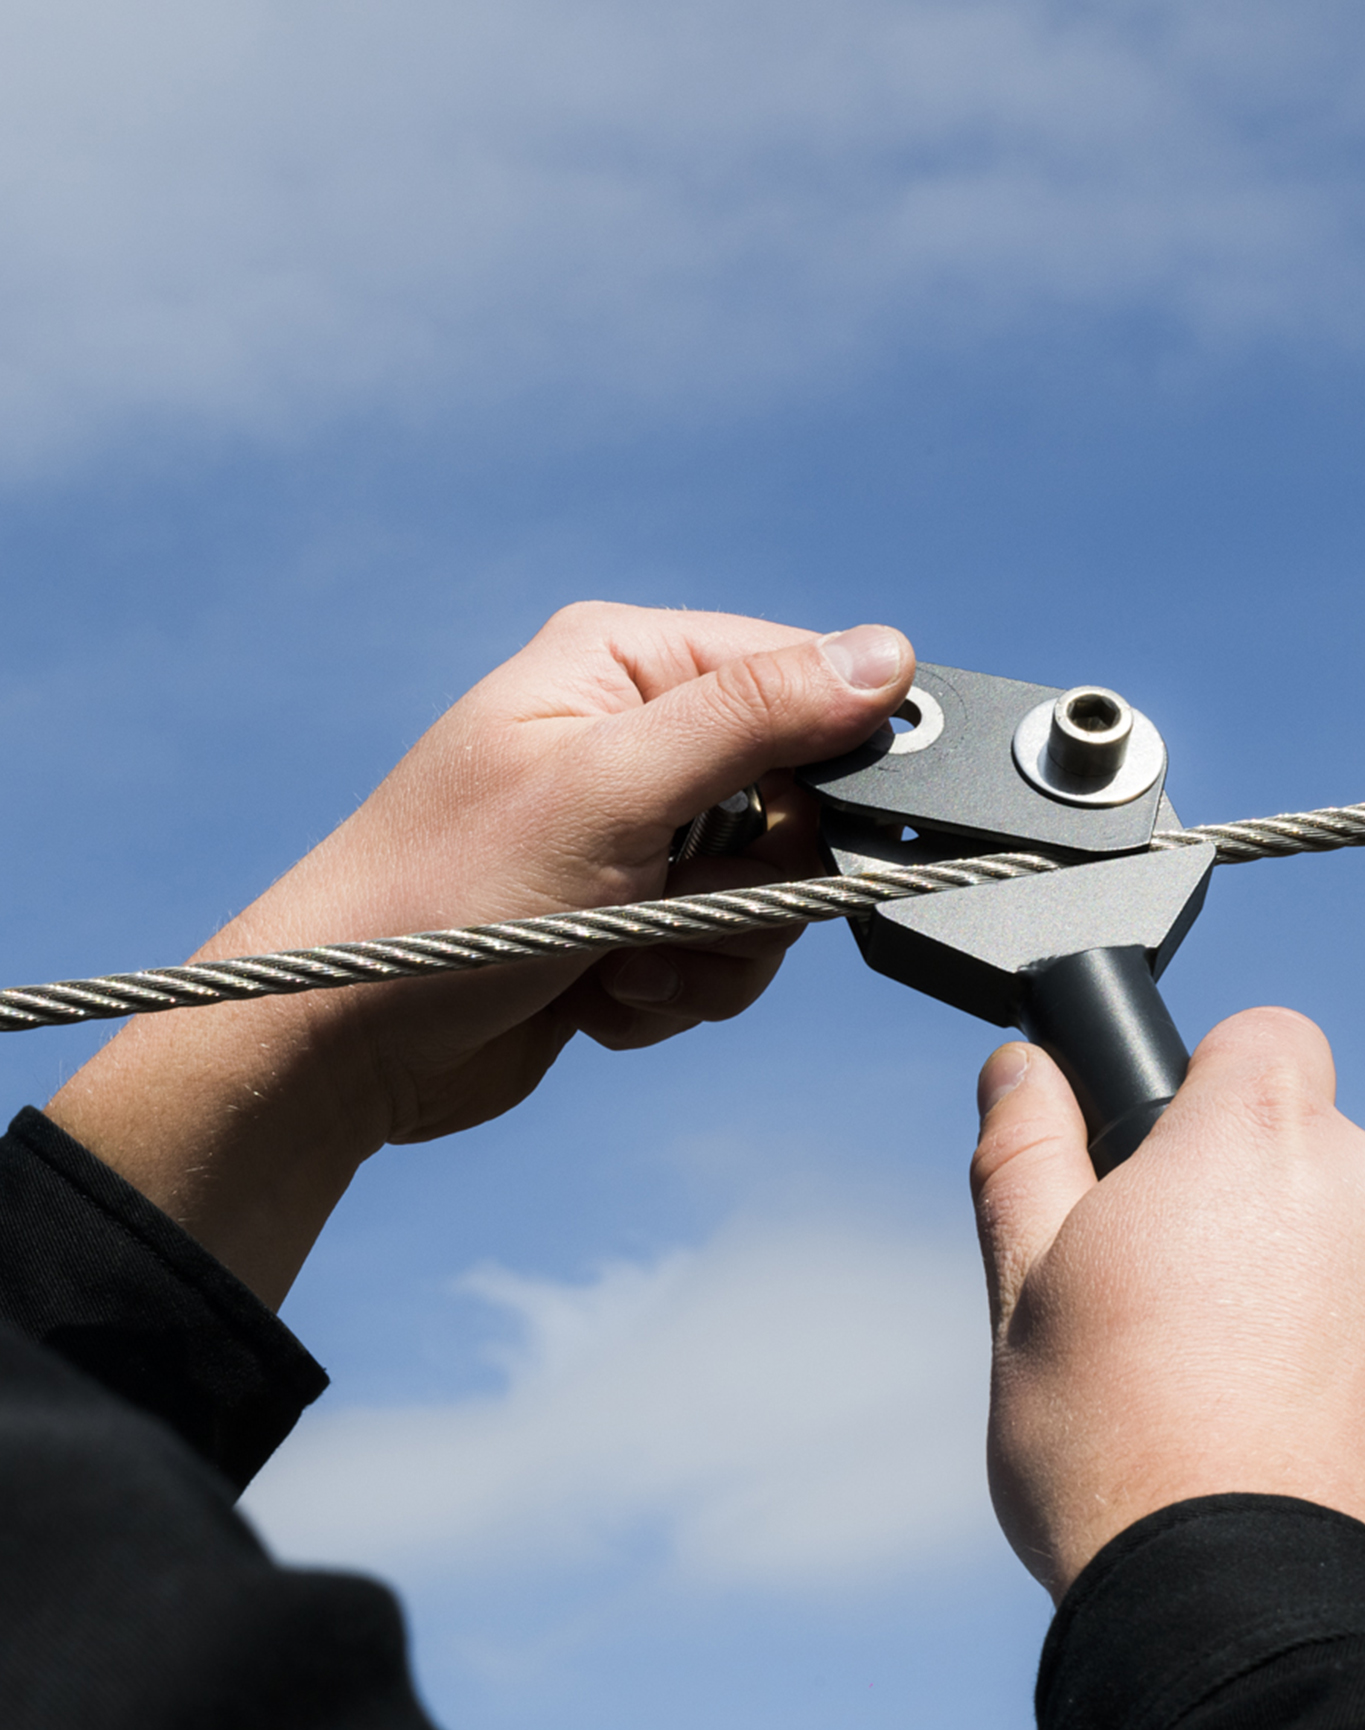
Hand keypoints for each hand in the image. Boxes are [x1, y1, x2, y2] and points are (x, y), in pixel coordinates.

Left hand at [48, 602, 913, 1306]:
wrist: (342, 1046)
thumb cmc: (442, 901)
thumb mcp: (608, 791)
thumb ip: (751, 719)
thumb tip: (888, 656)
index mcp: (622, 666)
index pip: (800, 674)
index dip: (828, 760)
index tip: (794, 831)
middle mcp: (636, 742)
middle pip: (799, 806)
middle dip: (747, 887)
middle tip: (672, 908)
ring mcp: (635, 842)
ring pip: (769, 900)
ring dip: (706, 956)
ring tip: (612, 961)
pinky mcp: (631, 927)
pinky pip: (721, 962)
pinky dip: (669, 994)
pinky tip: (593, 996)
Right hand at [971, 1007, 1364, 1599]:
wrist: (1228, 1602)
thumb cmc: (1112, 1439)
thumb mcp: (1024, 1279)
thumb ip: (1026, 1151)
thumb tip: (1021, 1069)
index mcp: (1249, 1140)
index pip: (1261, 1036)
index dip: (1200, 1086)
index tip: (1154, 1163)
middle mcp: (1360, 1189)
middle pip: (1307, 1140)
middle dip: (1243, 1187)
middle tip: (1161, 1285)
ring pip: (1342, 1235)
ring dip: (1295, 1272)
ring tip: (1216, 1371)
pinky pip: (1358, 1316)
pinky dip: (1333, 1345)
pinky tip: (1276, 1419)